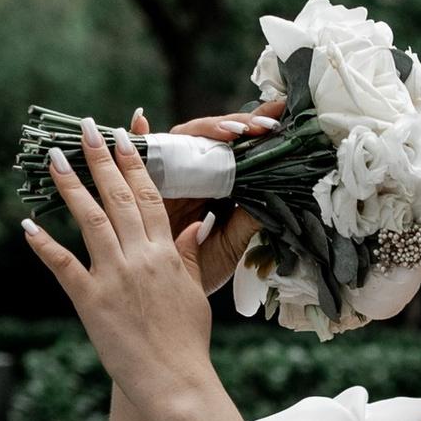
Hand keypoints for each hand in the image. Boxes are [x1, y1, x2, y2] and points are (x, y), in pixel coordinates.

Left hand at [26, 120, 222, 411]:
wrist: (175, 381)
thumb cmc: (187, 343)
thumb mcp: (196, 294)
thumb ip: (188, 258)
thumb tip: (194, 226)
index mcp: (166, 254)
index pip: (150, 197)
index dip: (133, 163)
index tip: (121, 136)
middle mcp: (139, 258)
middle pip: (119, 197)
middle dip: (100, 159)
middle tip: (85, 127)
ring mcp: (114, 277)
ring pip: (90, 220)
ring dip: (70, 186)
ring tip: (54, 158)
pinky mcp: (91, 301)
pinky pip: (63, 266)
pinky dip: (44, 245)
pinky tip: (27, 225)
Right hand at [135, 100, 278, 298]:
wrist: (164, 298)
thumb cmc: (197, 271)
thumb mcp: (229, 245)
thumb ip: (248, 219)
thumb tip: (278, 192)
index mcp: (215, 187)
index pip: (237, 152)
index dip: (257, 136)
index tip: (282, 122)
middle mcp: (191, 175)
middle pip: (213, 137)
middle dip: (239, 125)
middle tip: (265, 123)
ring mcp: (167, 175)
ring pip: (184, 139)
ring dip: (209, 129)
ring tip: (233, 130)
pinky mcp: (142, 184)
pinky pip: (140, 157)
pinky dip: (139, 138)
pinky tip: (141, 124)